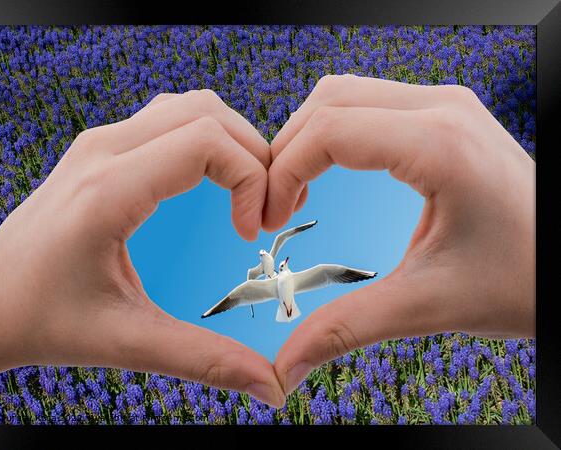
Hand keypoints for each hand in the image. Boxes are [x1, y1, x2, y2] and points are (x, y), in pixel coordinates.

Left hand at [0, 90, 286, 406]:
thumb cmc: (42, 321)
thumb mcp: (126, 343)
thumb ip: (205, 360)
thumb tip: (272, 386)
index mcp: (107, 191)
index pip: (206, 142)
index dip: (251, 178)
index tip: (254, 229)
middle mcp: (102, 151)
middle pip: (207, 113)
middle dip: (254, 156)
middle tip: (264, 211)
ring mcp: (98, 143)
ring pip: (191, 107)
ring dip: (232, 142)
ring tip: (248, 192)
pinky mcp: (100, 148)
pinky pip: (169, 118)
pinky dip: (206, 138)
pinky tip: (213, 181)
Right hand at [265, 74, 534, 394]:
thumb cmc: (524, 281)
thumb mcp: (428, 305)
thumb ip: (346, 328)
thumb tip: (284, 366)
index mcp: (439, 145)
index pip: (328, 131)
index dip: (281, 172)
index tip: (266, 219)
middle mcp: (443, 108)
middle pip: (329, 102)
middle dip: (287, 152)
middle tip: (273, 208)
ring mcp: (447, 106)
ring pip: (346, 95)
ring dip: (308, 138)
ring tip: (295, 191)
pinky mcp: (446, 116)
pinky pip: (370, 104)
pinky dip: (335, 133)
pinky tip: (328, 172)